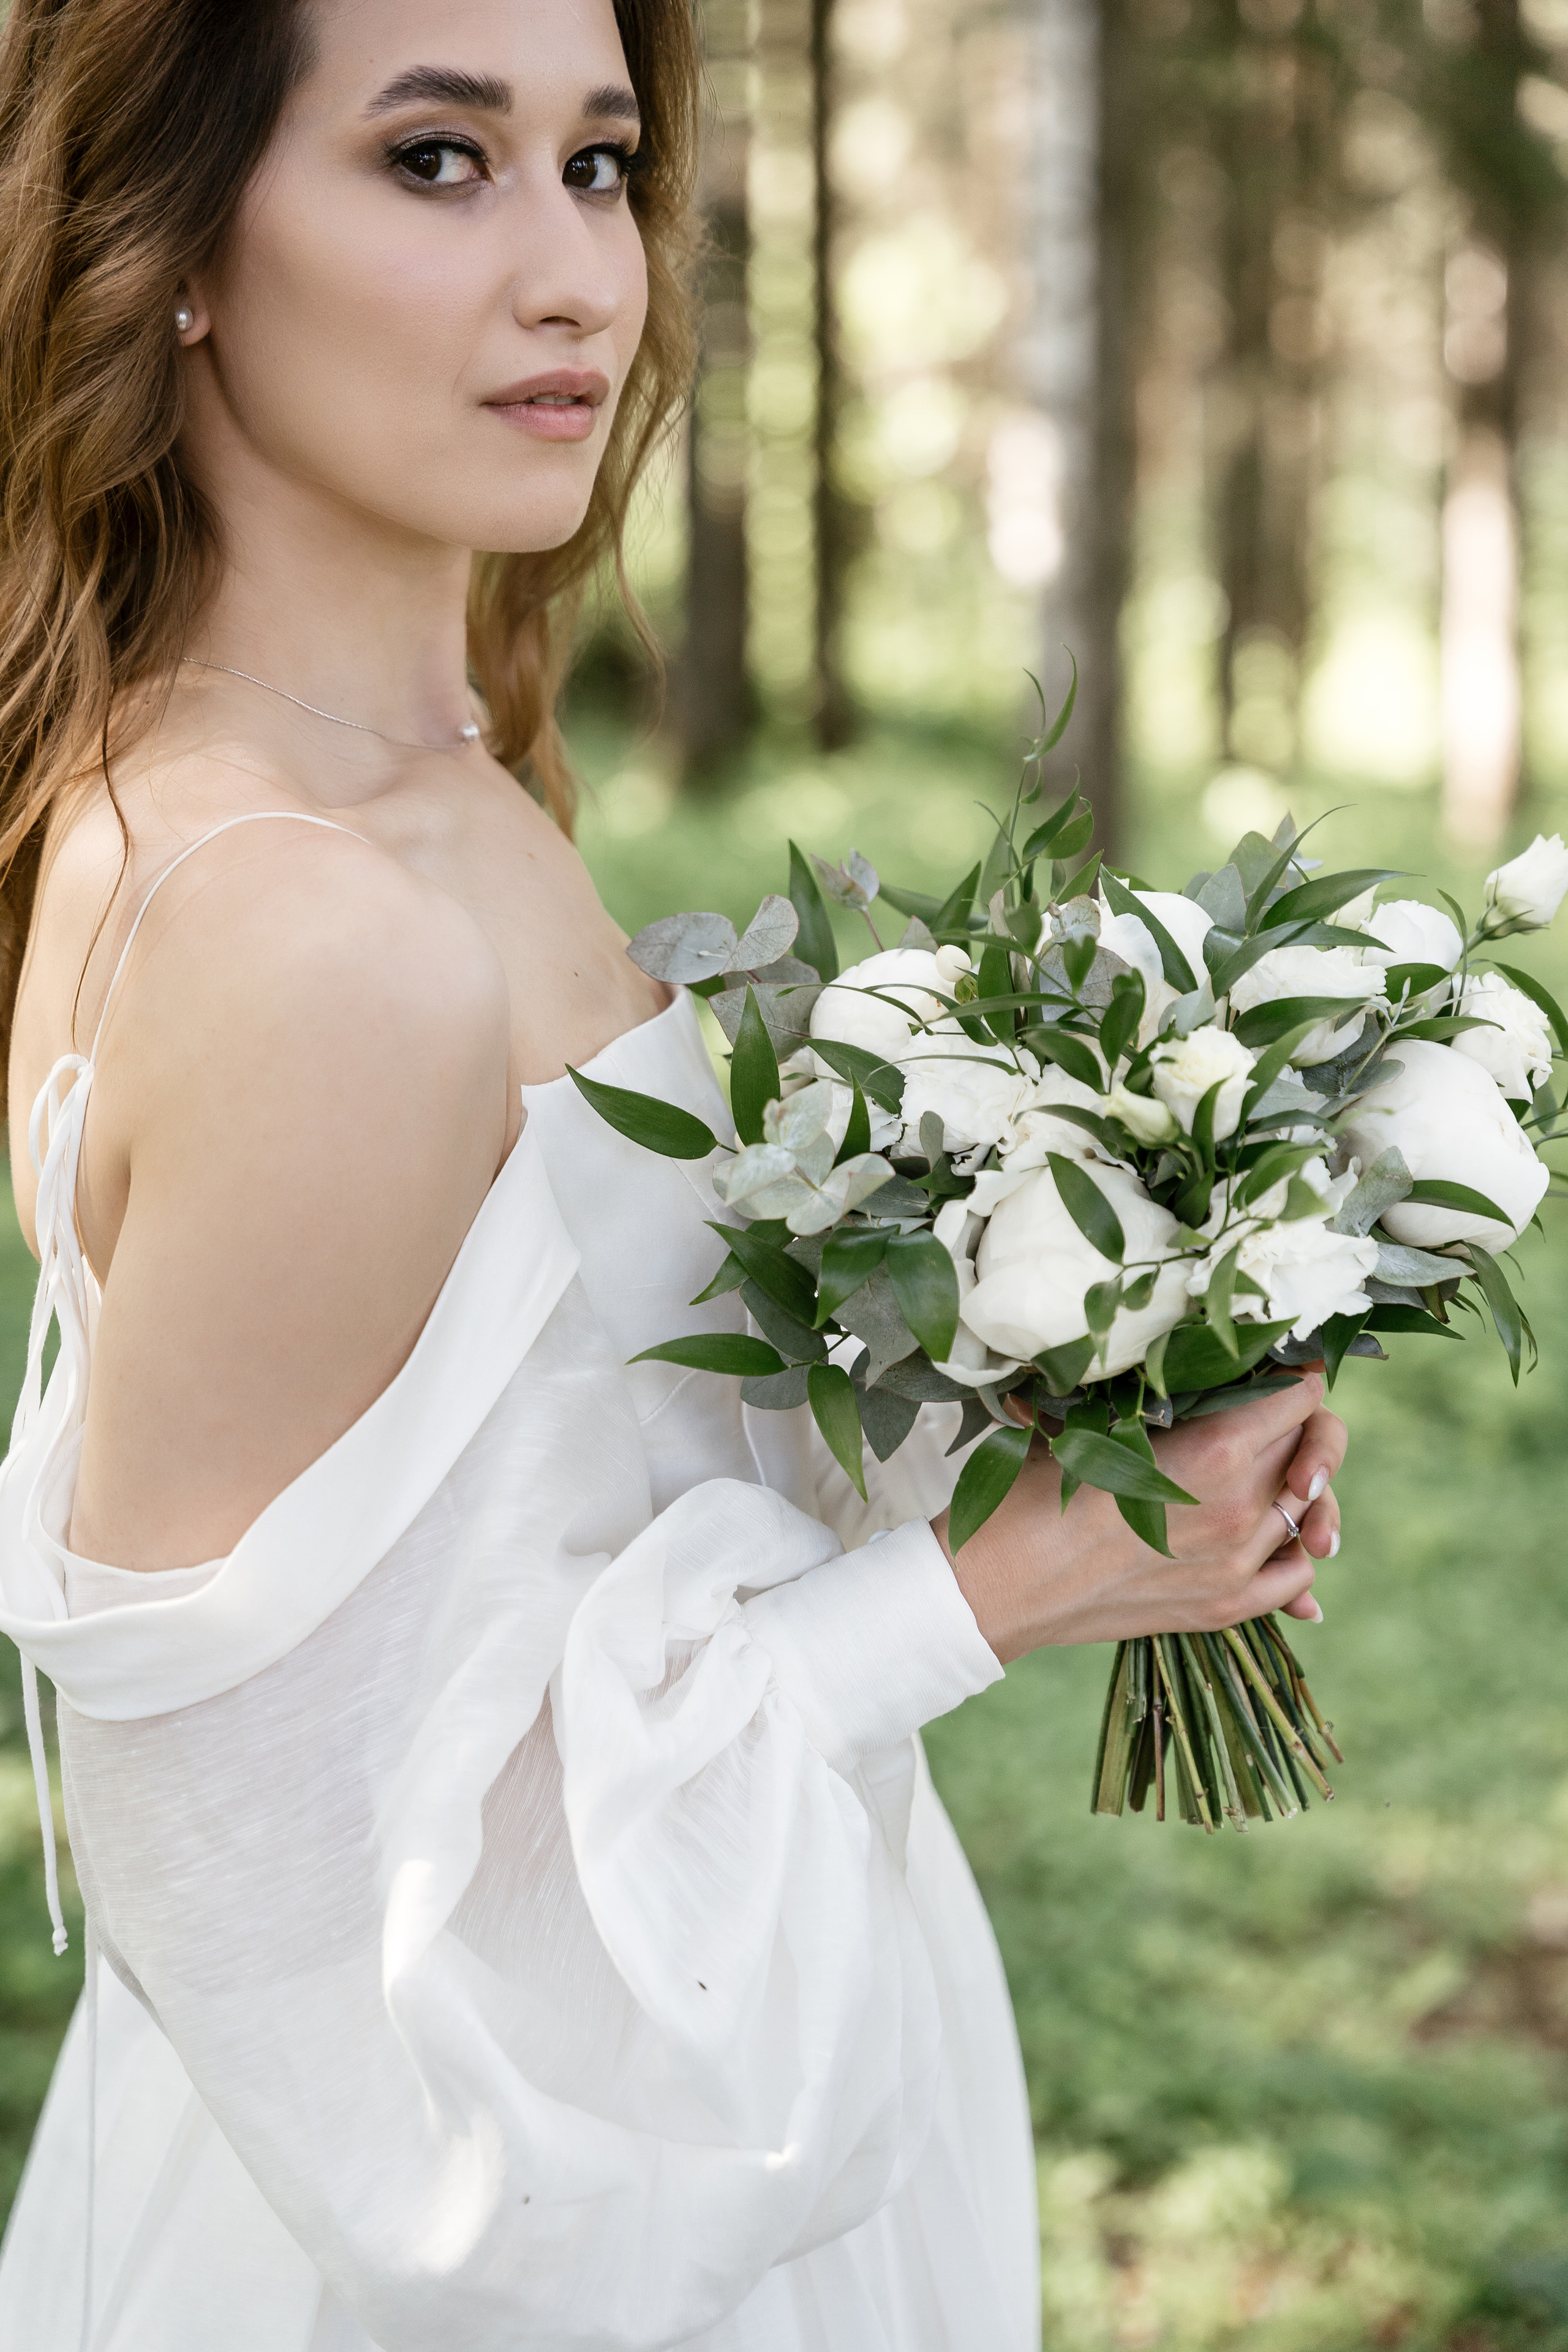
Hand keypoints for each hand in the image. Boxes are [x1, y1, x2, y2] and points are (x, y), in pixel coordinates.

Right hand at [934, 1371, 1345, 1664]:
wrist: (1000, 1581)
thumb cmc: (1037, 1490)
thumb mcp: (1101, 1423)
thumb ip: (1172, 1400)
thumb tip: (1217, 1374)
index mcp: (1214, 1453)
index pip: (1300, 1400)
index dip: (1290, 1380)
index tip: (1277, 1376)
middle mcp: (1239, 1510)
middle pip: (1311, 1451)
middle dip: (1295, 1430)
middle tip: (1264, 1421)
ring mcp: (1236, 1566)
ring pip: (1308, 1511)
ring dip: (1293, 1489)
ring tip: (1261, 1477)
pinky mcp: (1225, 1609)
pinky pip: (1297, 1577)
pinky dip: (1292, 1555)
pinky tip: (1266, 1540)